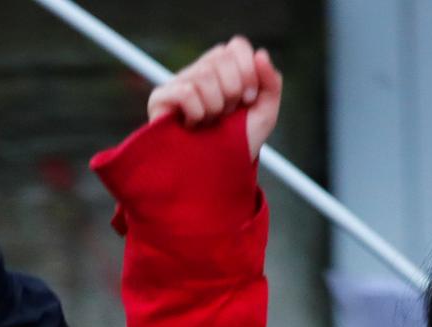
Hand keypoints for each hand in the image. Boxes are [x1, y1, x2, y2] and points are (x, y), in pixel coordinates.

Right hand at [147, 36, 281, 159]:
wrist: (212, 176)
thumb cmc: (236, 144)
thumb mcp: (264, 114)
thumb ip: (271, 83)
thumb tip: (261, 54)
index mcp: (224, 68)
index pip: (237, 46)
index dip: (248, 71)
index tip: (248, 99)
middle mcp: (200, 70)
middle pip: (221, 57)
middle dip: (232, 91)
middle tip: (226, 114)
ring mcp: (178, 82)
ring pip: (205, 76)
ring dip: (214, 107)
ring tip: (208, 123)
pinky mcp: (160, 98)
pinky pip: (186, 92)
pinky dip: (196, 113)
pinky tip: (191, 126)